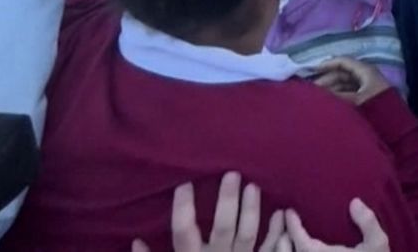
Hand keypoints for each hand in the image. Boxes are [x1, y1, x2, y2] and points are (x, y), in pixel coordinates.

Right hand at [131, 174, 285, 251]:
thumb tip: (135, 242)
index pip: (183, 232)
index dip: (183, 209)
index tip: (184, 183)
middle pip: (222, 228)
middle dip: (227, 201)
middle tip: (232, 174)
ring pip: (248, 235)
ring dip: (252, 210)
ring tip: (253, 186)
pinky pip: (269, 249)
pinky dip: (277, 233)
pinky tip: (282, 213)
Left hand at [283, 202, 389, 251]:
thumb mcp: (378, 244)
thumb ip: (368, 223)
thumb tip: (354, 202)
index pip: (300, 242)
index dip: (293, 226)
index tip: (289, 211)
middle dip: (281, 239)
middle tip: (282, 221)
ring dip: (283, 250)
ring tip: (285, 237)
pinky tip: (295, 251)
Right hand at [309, 58, 389, 105]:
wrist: (397, 127)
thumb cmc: (377, 109)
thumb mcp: (355, 101)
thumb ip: (336, 96)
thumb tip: (318, 95)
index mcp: (366, 71)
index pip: (344, 62)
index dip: (327, 64)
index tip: (311, 71)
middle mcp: (367, 76)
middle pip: (343, 74)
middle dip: (327, 80)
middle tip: (312, 91)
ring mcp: (368, 87)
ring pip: (346, 84)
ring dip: (332, 90)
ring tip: (318, 99)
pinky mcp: (369, 99)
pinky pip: (350, 93)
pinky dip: (339, 97)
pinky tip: (330, 105)